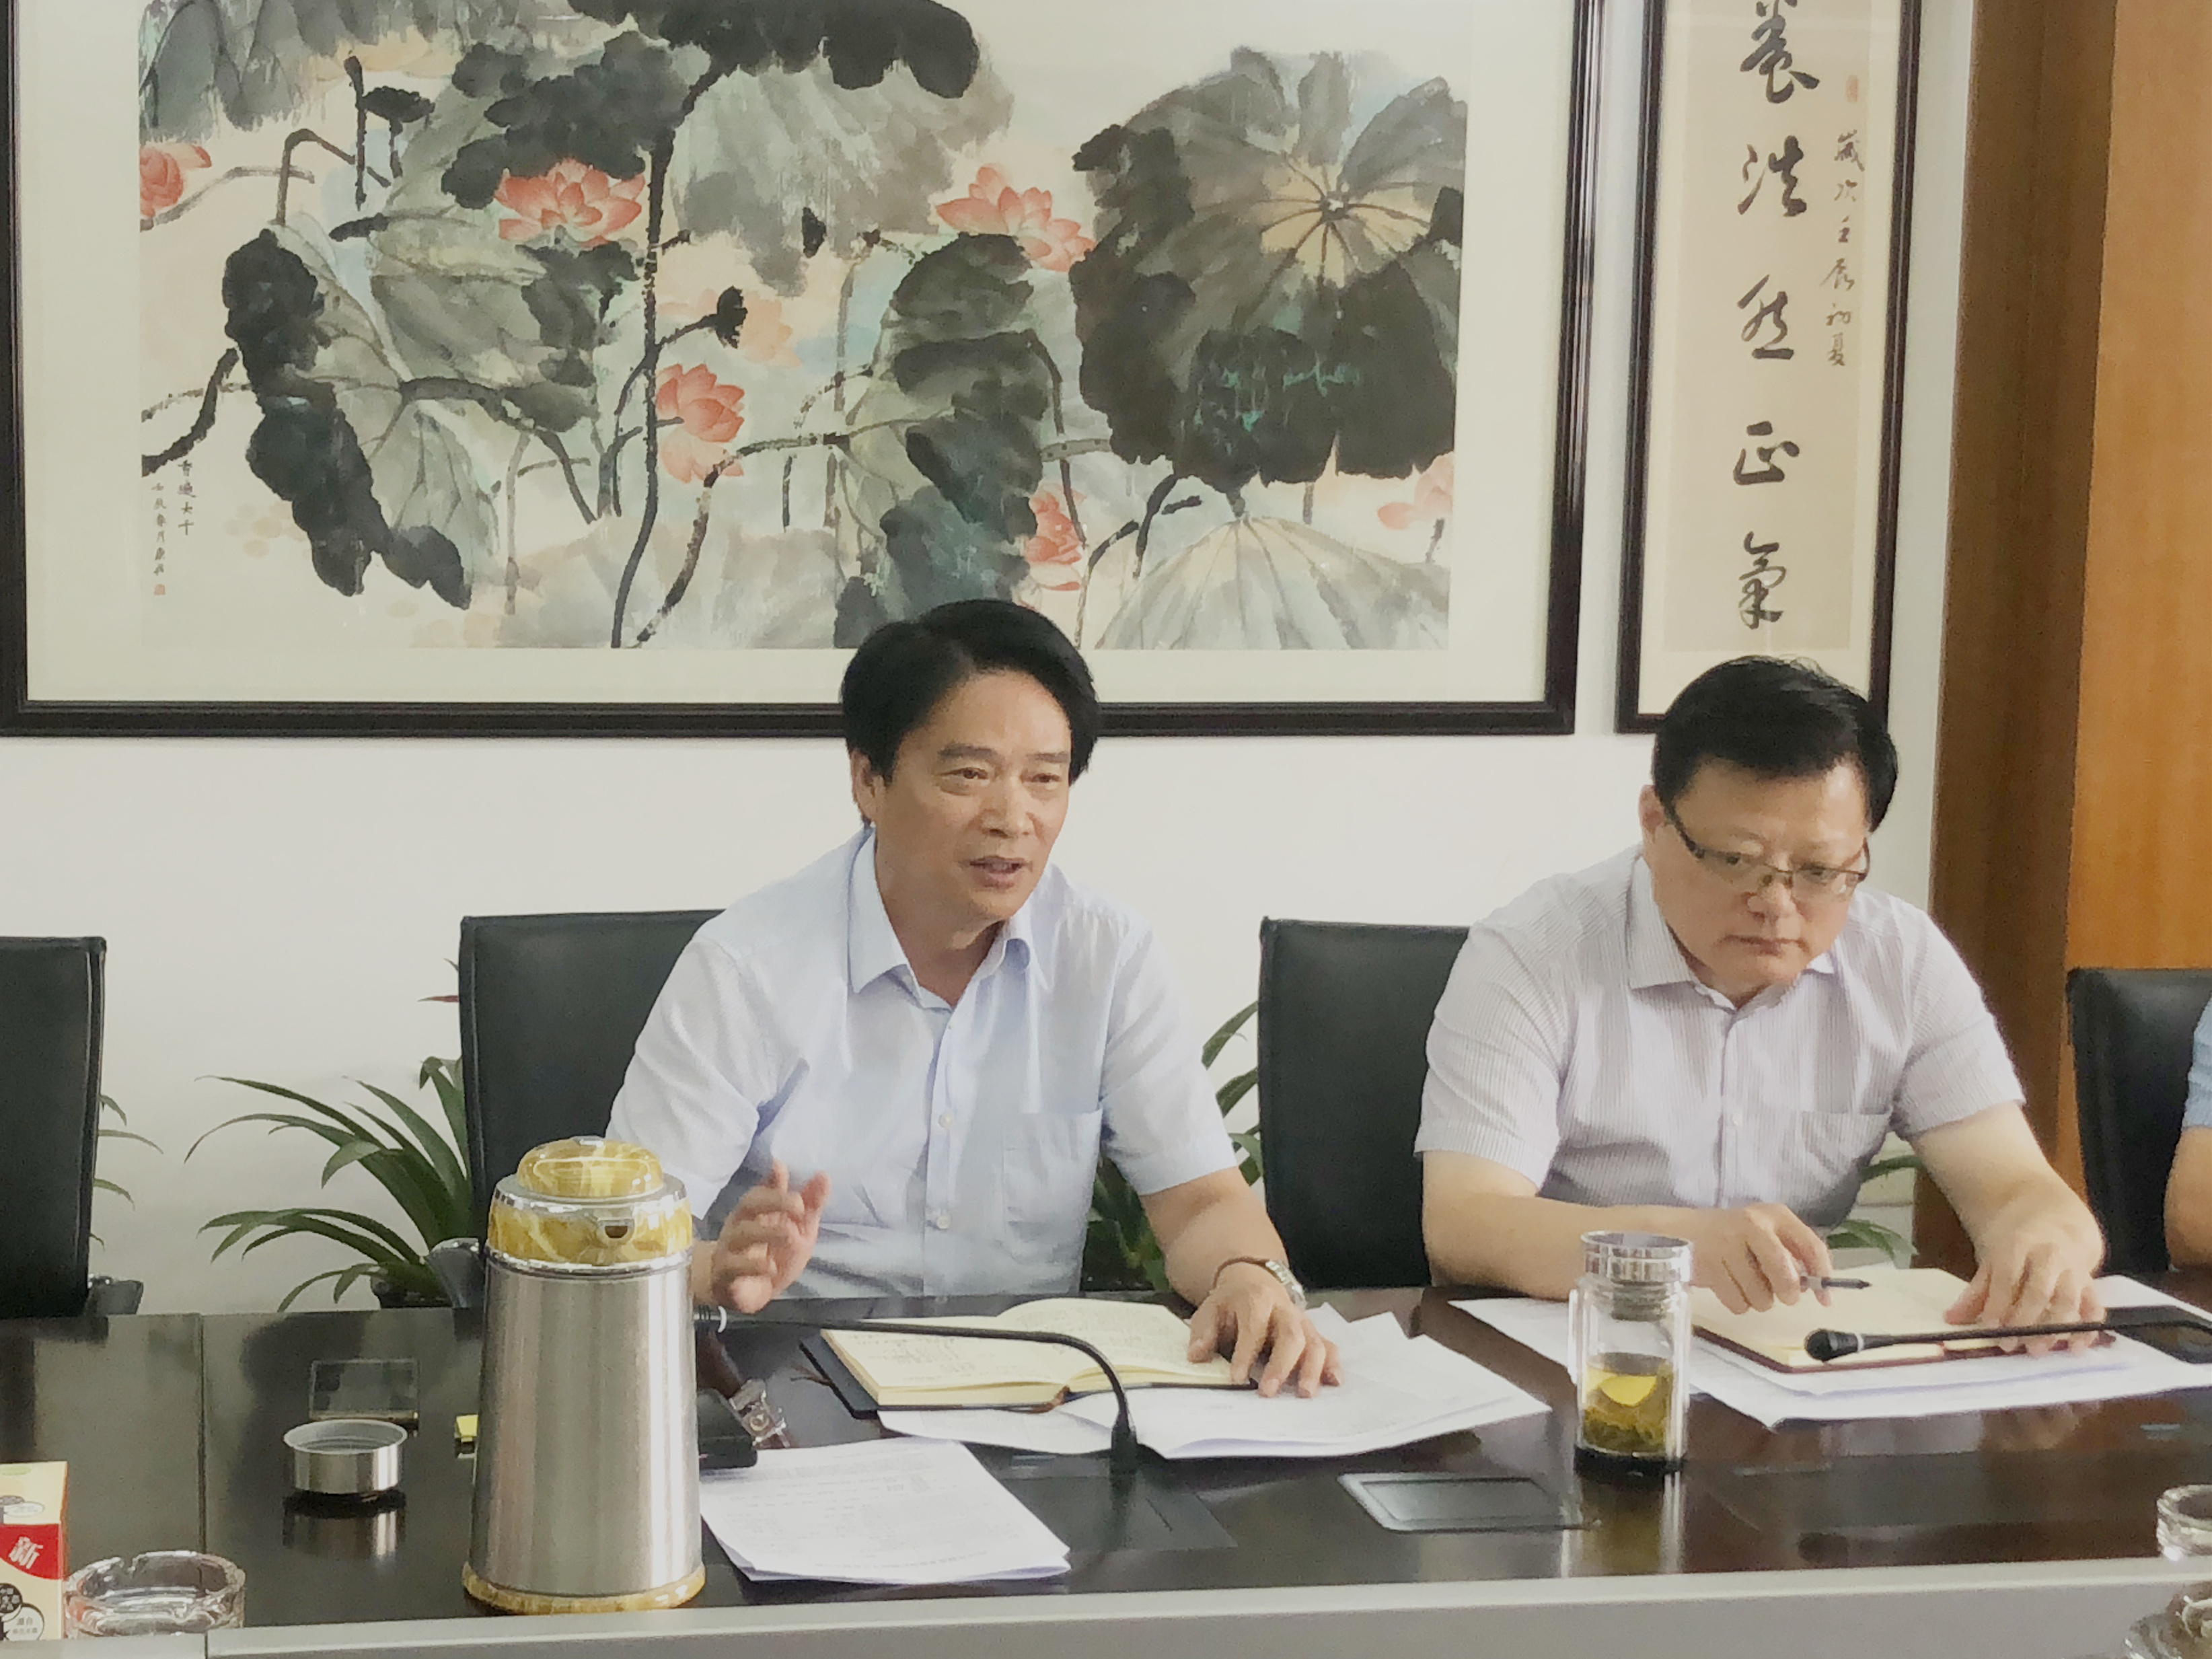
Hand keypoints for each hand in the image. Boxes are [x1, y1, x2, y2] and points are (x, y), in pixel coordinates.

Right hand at [706, 1161, 829, 1312]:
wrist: (745, 1293)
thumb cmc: (773, 1254)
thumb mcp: (800, 1231)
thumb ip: (810, 1206)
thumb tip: (824, 1175)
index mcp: (759, 1211)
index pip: (764, 1188)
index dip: (772, 1179)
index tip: (781, 1167)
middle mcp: (741, 1224)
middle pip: (749, 1204)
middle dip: (773, 1200)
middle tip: (798, 1205)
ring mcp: (731, 1248)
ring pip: (741, 1233)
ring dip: (766, 1232)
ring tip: (789, 1235)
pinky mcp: (725, 1274)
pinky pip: (733, 1266)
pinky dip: (751, 1266)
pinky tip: (770, 1268)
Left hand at [1186, 1263, 1341, 1396]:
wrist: (1253, 1283)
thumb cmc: (1232, 1304)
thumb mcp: (1210, 1310)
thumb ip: (1203, 1332)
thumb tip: (1197, 1355)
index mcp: (1257, 1300)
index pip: (1254, 1328)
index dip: (1246, 1353)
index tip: (1236, 1378)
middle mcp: (1285, 1310)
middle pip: (1291, 1336)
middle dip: (1281, 1366)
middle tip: (1268, 1392)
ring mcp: (1302, 1322)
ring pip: (1314, 1343)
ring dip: (1311, 1369)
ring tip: (1304, 1393)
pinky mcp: (1313, 1333)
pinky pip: (1328, 1347)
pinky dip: (1333, 1364)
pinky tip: (1333, 1382)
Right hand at [1678, 1203, 1832, 1313]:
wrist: (1692, 1228)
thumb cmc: (1742, 1235)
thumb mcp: (1772, 1233)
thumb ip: (1797, 1255)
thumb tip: (1820, 1289)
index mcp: (1775, 1215)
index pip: (1810, 1246)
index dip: (1822, 1276)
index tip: (1825, 1299)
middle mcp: (1751, 1224)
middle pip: (1784, 1274)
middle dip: (1787, 1292)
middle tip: (1784, 1295)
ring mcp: (1726, 1244)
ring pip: (1760, 1296)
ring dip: (1759, 1299)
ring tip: (1749, 1284)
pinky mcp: (1706, 1265)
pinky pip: (1737, 1303)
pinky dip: (1739, 1303)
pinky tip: (1732, 1286)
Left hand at [1946, 1218, 2103, 1354]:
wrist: (2055, 1226)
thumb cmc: (2017, 1250)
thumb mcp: (1993, 1261)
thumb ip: (1976, 1292)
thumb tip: (1951, 1319)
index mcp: (2020, 1245)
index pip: (2008, 1275)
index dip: (1999, 1302)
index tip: (1989, 1325)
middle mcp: (2050, 1256)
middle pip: (2040, 1290)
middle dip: (2025, 1319)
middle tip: (2011, 1344)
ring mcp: (2074, 1270)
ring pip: (2069, 1301)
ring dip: (2054, 1328)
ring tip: (2038, 1349)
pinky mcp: (2090, 1285)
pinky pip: (2094, 1308)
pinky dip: (2088, 1329)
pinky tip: (2076, 1347)